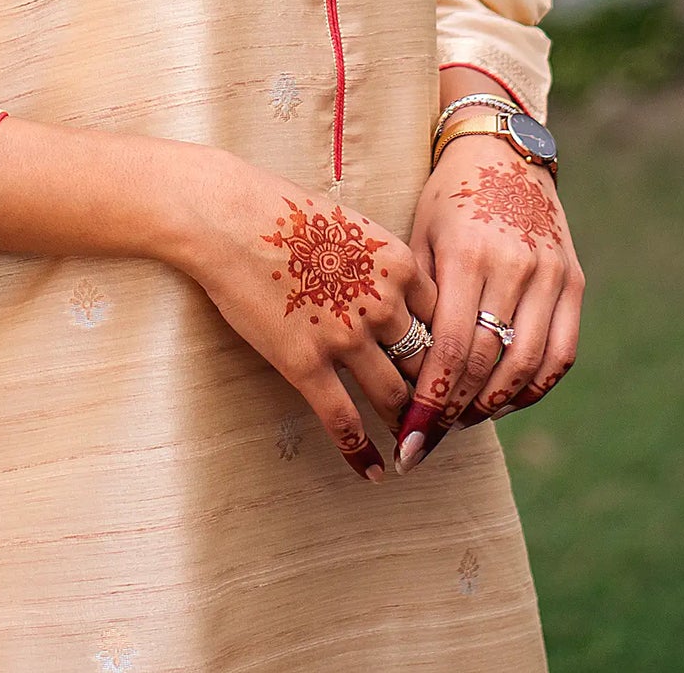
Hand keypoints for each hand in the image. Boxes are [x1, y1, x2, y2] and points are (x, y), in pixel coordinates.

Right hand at [174, 150, 436, 481]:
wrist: (229, 216)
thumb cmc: (286, 213)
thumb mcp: (354, 226)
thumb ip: (382, 266)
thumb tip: (398, 297)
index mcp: (399, 265)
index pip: (445, 321)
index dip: (451, 353)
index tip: (454, 375)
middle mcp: (382, 304)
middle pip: (427, 364)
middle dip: (437, 396)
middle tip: (442, 421)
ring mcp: (345, 336)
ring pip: (394, 397)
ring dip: (407, 426)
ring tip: (413, 447)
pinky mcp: (305, 362)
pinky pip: (343, 420)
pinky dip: (361, 451)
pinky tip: (373, 471)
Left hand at [395, 135, 583, 472]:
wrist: (501, 149)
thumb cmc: (447, 197)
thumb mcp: (419, 236)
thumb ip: (418, 300)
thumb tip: (404, 374)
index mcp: (468, 255)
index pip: (450, 348)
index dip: (431, 400)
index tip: (411, 435)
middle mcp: (514, 267)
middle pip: (487, 363)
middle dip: (456, 411)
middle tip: (430, 439)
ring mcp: (550, 275)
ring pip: (528, 366)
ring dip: (494, 405)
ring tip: (463, 420)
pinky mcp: (573, 281)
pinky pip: (561, 353)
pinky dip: (534, 387)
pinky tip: (505, 399)